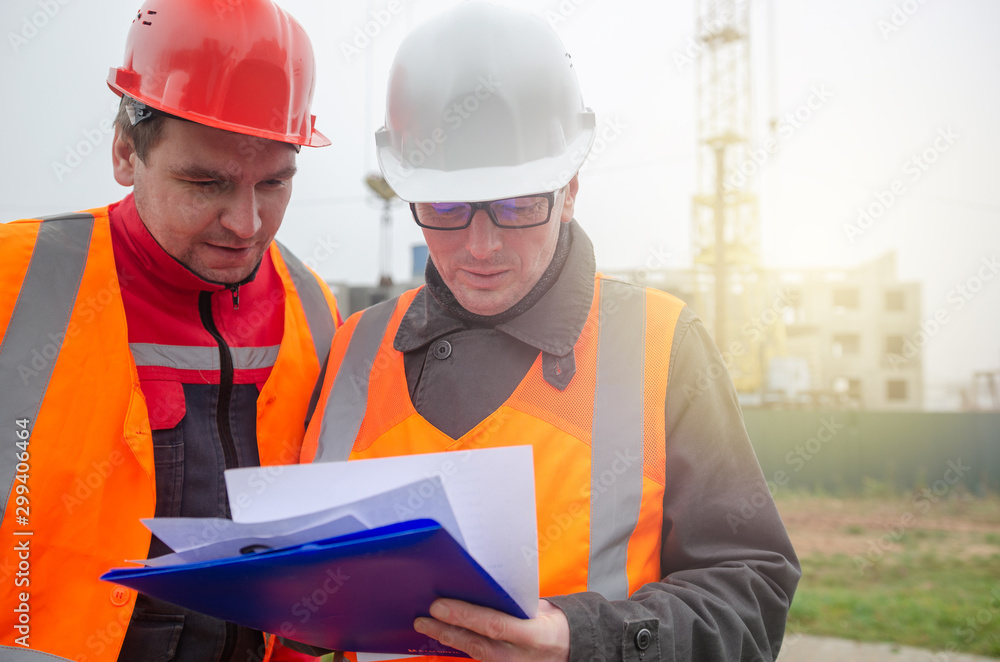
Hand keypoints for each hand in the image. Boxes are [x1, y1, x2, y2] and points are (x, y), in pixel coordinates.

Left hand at [413, 598, 569, 661]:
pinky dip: (460, 647)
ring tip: (426, 626)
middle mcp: (520, 656)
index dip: (464, 616)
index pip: (494, 625)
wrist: (573, 650)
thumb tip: (482, 586)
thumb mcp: (543, 608)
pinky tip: (444, 637)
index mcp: (534, 634)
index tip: (439, 606)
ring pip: (474, 655)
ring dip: (448, 640)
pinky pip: (479, 660)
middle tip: (423, 619)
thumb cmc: (556, 623)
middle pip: (477, 644)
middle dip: (447, 630)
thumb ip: (514, 602)